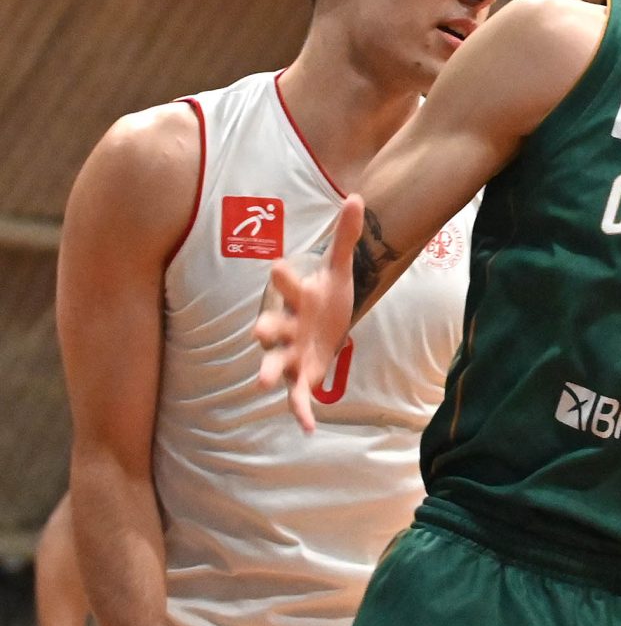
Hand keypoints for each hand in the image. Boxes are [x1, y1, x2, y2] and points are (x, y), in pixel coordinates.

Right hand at [256, 196, 361, 430]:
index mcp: (298, 298)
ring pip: (276, 363)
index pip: (288, 285)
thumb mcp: (340, 269)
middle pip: (272, 328)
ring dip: (269, 372)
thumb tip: (358, 197)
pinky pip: (298, 396)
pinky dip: (301, 411)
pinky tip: (309, 428)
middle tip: (257, 332)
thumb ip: (345, 238)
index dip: (282, 278)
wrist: (327, 323)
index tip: (275, 265)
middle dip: (265, 331)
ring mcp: (292, 353)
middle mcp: (288, 326)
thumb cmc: (327, 296)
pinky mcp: (303, 376)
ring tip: (262, 384)